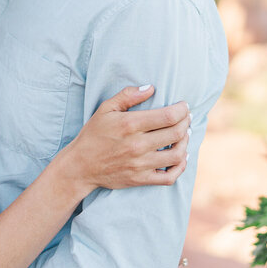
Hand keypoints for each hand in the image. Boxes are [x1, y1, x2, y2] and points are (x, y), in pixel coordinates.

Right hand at [60, 85, 191, 192]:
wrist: (80, 166)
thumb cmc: (93, 134)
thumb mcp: (105, 109)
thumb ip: (128, 95)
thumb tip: (151, 88)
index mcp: (130, 125)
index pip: (169, 116)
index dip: (182, 110)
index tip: (184, 106)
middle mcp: (137, 145)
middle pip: (176, 133)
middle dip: (186, 122)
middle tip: (186, 118)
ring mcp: (140, 164)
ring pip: (177, 155)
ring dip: (186, 143)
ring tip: (184, 135)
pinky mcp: (141, 179)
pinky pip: (169, 177)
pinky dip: (180, 167)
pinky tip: (181, 157)